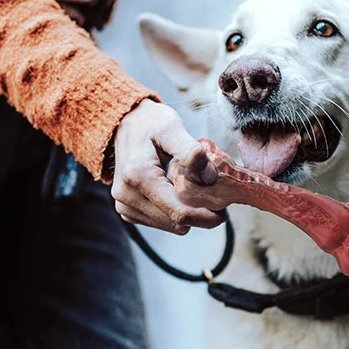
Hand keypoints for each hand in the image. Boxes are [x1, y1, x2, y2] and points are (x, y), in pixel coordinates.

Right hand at [112, 99, 224, 234]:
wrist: (124, 124)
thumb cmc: (149, 123)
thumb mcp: (172, 127)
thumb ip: (191, 152)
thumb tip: (210, 179)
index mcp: (138, 175)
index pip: (179, 212)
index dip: (206, 217)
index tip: (224, 212)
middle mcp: (127, 195)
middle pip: (176, 223)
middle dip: (199, 214)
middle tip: (214, 197)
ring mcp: (124, 205)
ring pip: (170, 226)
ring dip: (187, 213)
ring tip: (194, 190)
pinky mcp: (127, 210)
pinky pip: (161, 222)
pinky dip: (174, 212)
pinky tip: (177, 193)